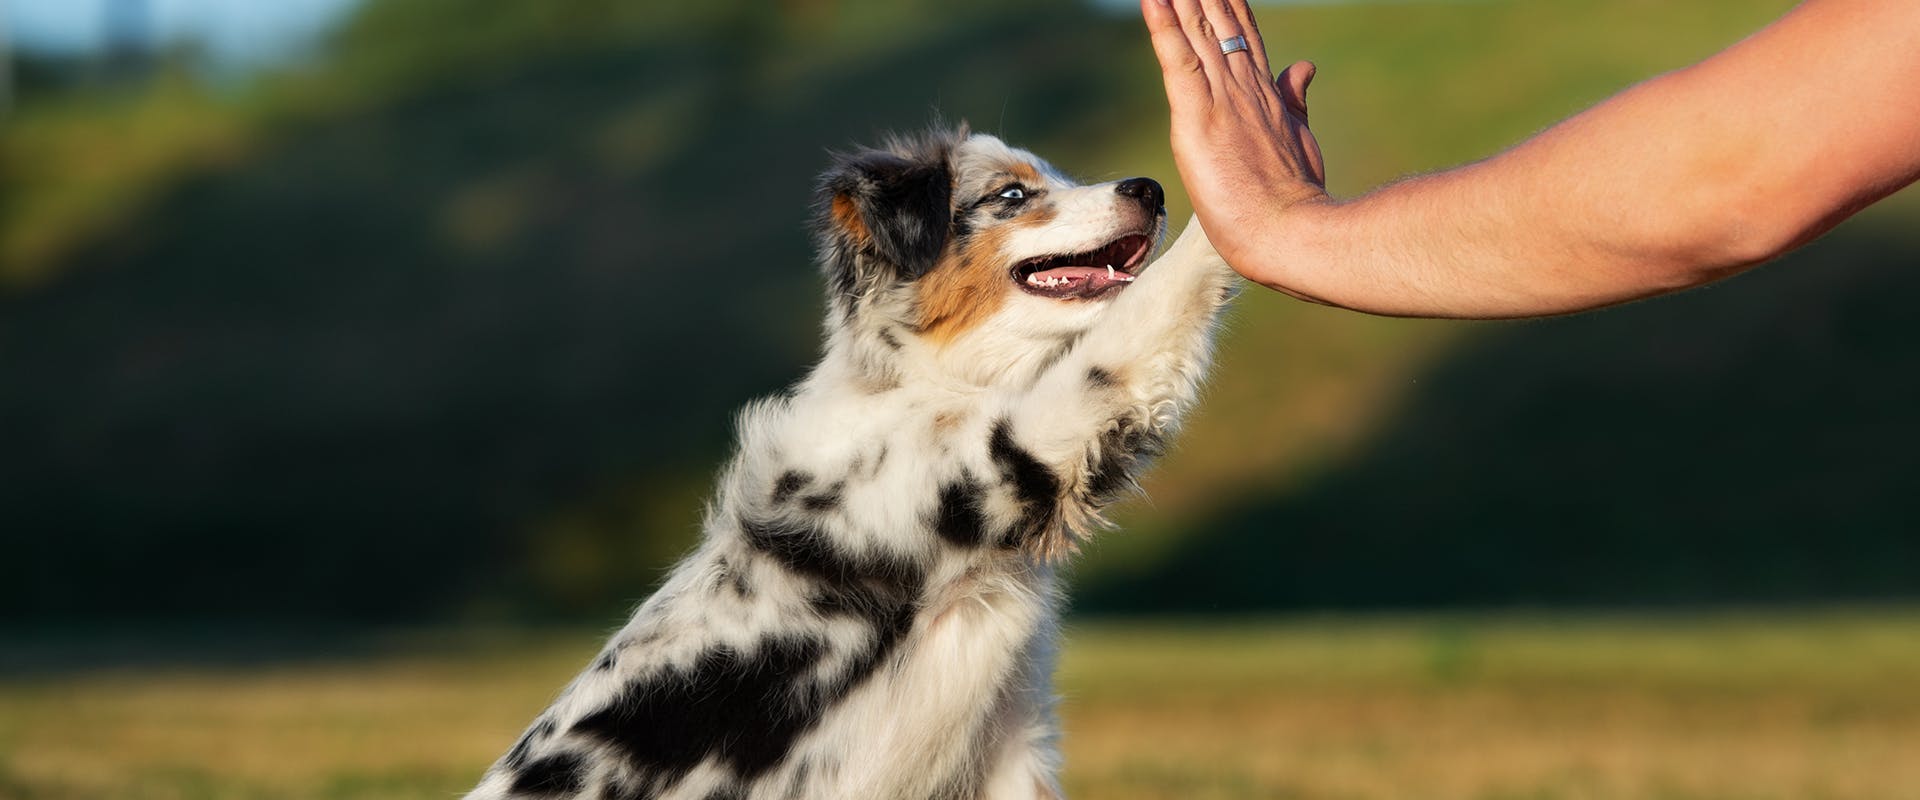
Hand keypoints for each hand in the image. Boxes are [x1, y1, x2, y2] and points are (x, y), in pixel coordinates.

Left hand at [1142, 0, 1327, 292]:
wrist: (1292, 233)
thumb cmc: (1295, 200)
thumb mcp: (1298, 139)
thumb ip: (1295, 100)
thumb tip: (1304, 66)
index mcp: (1265, 93)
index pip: (1243, 33)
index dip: (1227, 3)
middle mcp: (1244, 85)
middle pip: (1218, 20)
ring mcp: (1222, 98)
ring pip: (1196, 30)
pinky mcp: (1198, 117)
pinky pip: (1176, 59)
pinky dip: (1162, 26)